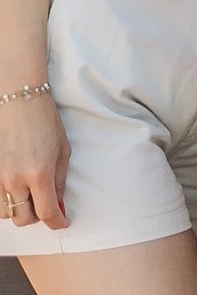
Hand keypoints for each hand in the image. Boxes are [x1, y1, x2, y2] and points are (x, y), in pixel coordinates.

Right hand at [0, 92, 67, 229]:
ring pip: (5, 214)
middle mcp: (15, 180)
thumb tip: (59, 204)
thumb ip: (60, 180)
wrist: (18, 102)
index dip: (57, 223)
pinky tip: (15, 189)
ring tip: (29, 195)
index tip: (63, 223)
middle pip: (23, 219)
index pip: (47, 212)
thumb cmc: (45, 122)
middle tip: (46, 206)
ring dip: (19, 210)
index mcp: (39, 174)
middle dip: (37, 218)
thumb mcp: (63, 150)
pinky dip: (5, 201)